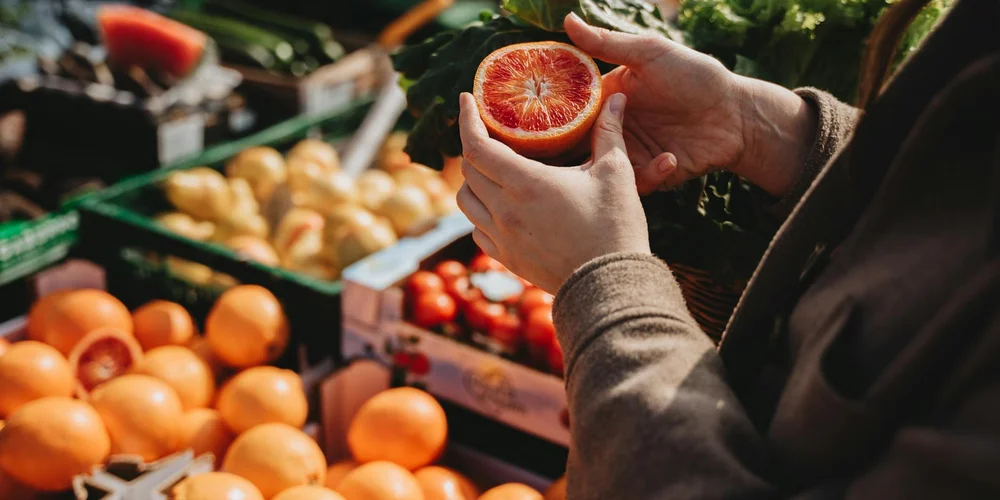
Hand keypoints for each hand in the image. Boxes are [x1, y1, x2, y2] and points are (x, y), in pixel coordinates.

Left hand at [456, 92, 648, 293]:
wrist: (610, 286)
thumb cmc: (615, 227)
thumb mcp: (615, 173)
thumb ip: (609, 132)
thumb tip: (617, 97)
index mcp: (525, 183)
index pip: (476, 145)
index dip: (466, 119)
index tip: (465, 100)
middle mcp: (504, 210)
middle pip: (469, 170)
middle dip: (474, 146)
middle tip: (490, 133)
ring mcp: (502, 237)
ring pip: (466, 201)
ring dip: (473, 181)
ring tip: (492, 170)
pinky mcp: (507, 259)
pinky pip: (478, 230)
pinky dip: (480, 212)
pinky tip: (499, 207)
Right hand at [564, 13, 815, 196]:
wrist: (737, 114)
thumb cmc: (697, 76)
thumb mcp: (650, 54)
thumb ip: (607, 43)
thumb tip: (567, 20)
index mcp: (607, 98)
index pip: (569, 111)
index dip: (551, 118)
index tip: (538, 124)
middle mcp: (614, 127)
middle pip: (578, 146)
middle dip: (572, 155)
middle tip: (575, 156)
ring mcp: (631, 153)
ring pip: (602, 170)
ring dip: (611, 167)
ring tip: (625, 159)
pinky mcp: (650, 175)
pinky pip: (635, 184)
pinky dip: (650, 175)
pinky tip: (671, 158)